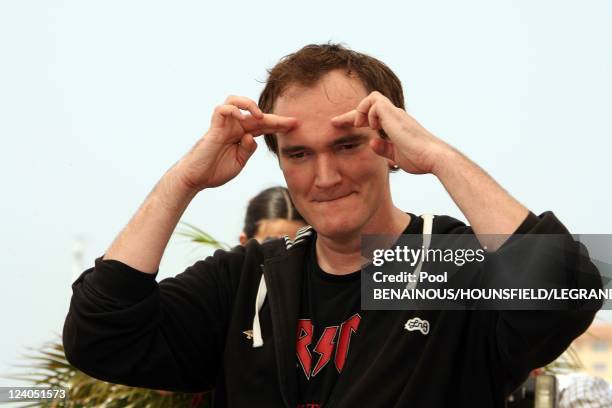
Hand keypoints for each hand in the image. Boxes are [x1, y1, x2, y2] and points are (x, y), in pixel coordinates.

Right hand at [174, 96, 297, 190]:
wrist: (196, 178)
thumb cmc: (215, 171)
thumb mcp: (239, 162)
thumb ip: (248, 149)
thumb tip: (252, 137)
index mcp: (242, 135)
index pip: (264, 126)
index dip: (279, 125)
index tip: (296, 125)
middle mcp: (234, 127)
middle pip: (256, 114)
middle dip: (276, 118)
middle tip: (292, 122)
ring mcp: (223, 125)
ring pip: (235, 100)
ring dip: (249, 104)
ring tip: (259, 116)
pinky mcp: (213, 128)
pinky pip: (222, 110)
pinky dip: (233, 110)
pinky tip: (242, 119)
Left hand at [330, 91, 450, 174]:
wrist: (432, 157)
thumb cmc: (419, 158)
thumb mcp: (396, 155)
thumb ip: (384, 148)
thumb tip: (372, 142)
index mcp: (395, 125)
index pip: (372, 117)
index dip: (354, 120)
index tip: (339, 125)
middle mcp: (395, 115)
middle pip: (368, 104)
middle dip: (349, 114)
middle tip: (334, 122)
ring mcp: (395, 113)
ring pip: (371, 98)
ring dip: (361, 111)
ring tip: (361, 126)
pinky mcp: (393, 114)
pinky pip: (374, 102)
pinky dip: (368, 113)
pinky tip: (372, 127)